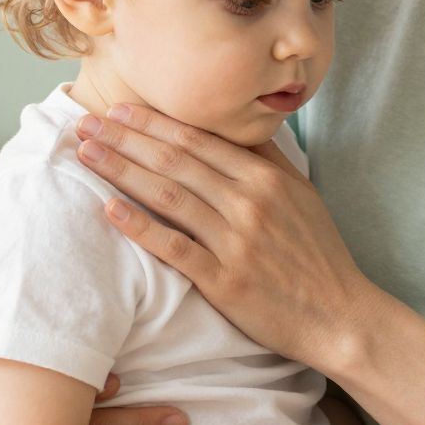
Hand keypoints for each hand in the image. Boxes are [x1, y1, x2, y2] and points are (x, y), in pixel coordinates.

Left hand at [72, 105, 376, 367]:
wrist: (339, 315)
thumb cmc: (318, 255)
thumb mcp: (303, 194)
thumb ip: (268, 159)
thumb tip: (238, 125)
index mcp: (266, 177)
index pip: (198, 140)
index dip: (154, 123)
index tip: (118, 109)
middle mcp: (249, 202)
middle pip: (175, 160)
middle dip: (125, 138)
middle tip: (85, 123)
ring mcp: (237, 241)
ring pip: (168, 196)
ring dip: (122, 171)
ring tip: (87, 154)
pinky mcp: (226, 281)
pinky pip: (174, 248)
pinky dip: (140, 227)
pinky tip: (109, 209)